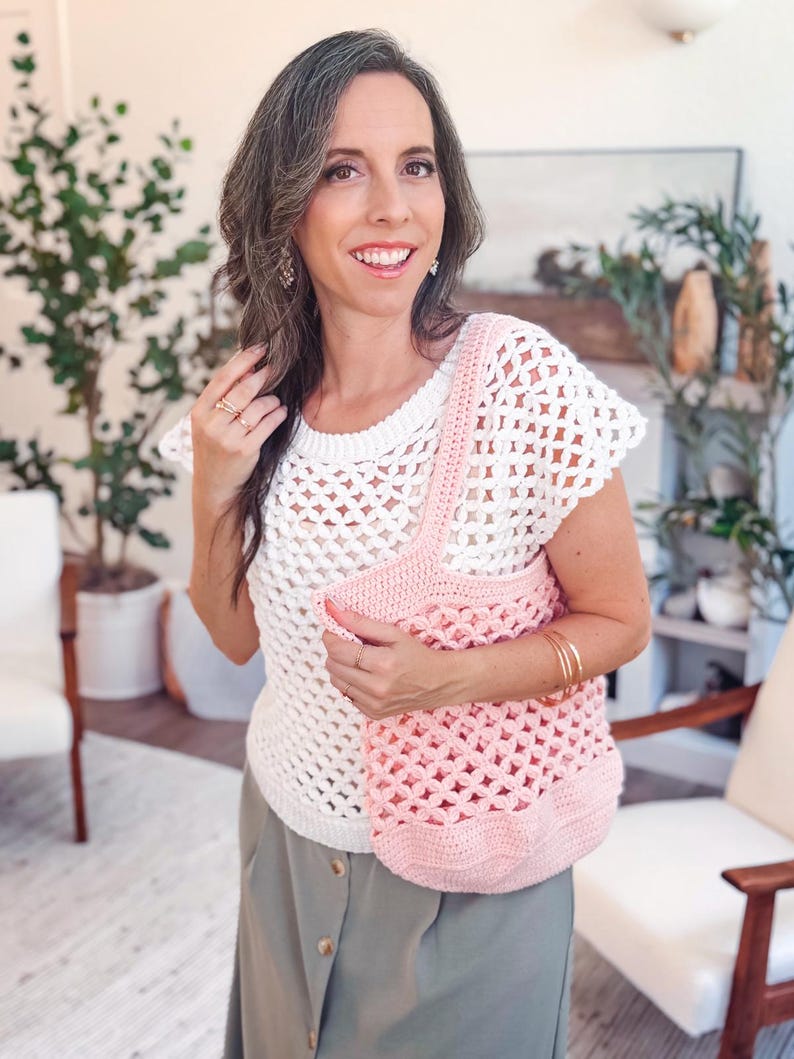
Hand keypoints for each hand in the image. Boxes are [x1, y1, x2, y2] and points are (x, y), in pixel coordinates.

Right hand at [190, 344, 287, 506]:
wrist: (215, 486)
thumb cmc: (215, 448)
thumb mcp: (209, 423)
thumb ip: (223, 398)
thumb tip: (249, 367)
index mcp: (200, 412)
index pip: (223, 378)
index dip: (243, 360)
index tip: (259, 348)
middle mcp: (212, 424)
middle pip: (244, 390)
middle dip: (263, 377)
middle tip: (275, 369)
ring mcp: (228, 438)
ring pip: (259, 407)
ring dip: (272, 400)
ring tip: (276, 401)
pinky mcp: (245, 450)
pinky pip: (269, 424)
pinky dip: (278, 415)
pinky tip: (282, 412)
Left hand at [322, 598, 457, 719]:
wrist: (440, 682)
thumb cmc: (417, 654)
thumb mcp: (394, 633)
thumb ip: (362, 622)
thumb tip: (333, 610)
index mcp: (383, 664)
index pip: (338, 650)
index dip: (331, 637)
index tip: (333, 629)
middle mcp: (377, 688)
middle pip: (333, 666)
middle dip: (336, 651)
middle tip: (349, 643)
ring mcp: (374, 704)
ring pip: (336, 682)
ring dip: (340, 667)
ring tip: (358, 659)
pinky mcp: (373, 713)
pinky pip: (346, 696)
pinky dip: (350, 683)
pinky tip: (365, 675)